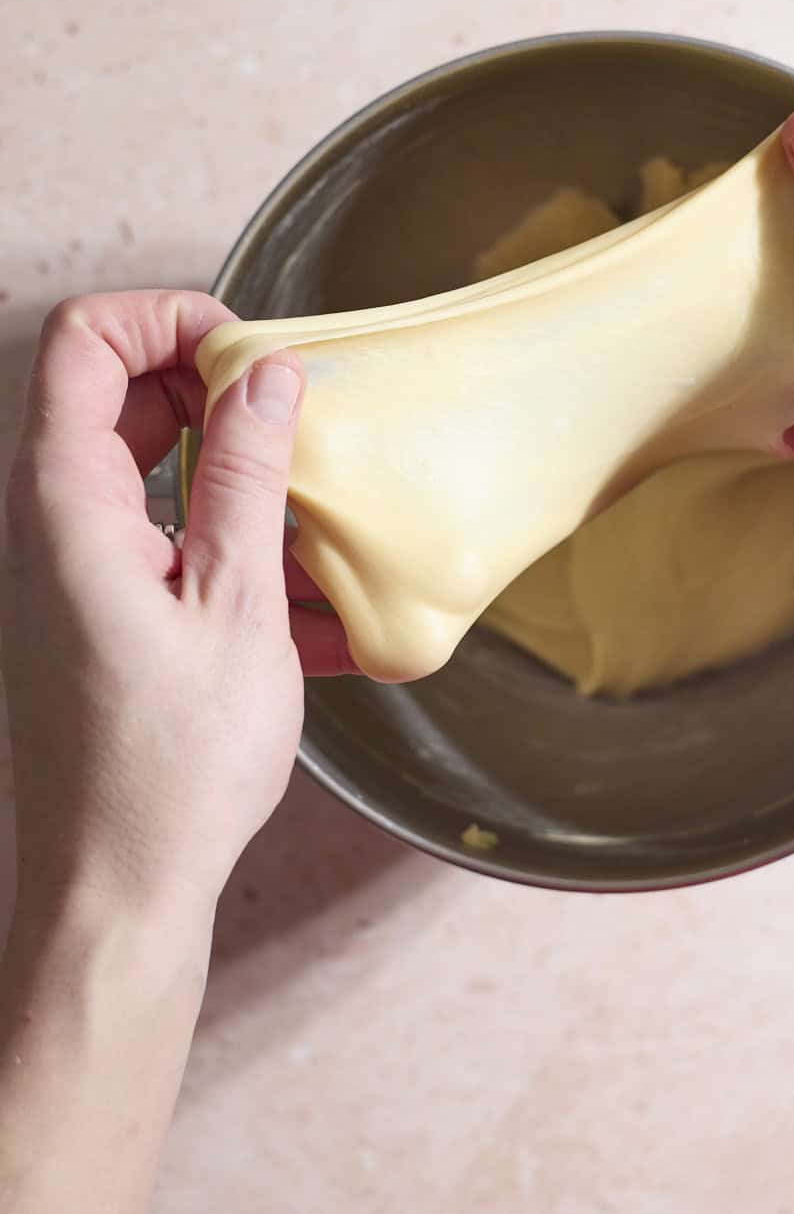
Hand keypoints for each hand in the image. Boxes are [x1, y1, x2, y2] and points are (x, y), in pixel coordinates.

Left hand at [1, 290, 357, 926]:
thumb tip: (266, 377)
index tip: (252, 356)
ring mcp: (69, 576)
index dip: (170, 319)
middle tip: (303, 437)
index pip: (86, 340)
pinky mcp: (95, 622)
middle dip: (222, 404)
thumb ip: (249, 475)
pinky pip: (165, 552)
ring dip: (243, 494)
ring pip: (154, 480)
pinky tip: (311, 620)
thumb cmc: (170, 766)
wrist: (118, 894)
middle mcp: (50, 526)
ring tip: (324, 546)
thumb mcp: (237, 601)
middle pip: (123, 401)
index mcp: (67, 502)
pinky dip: (234, 561)